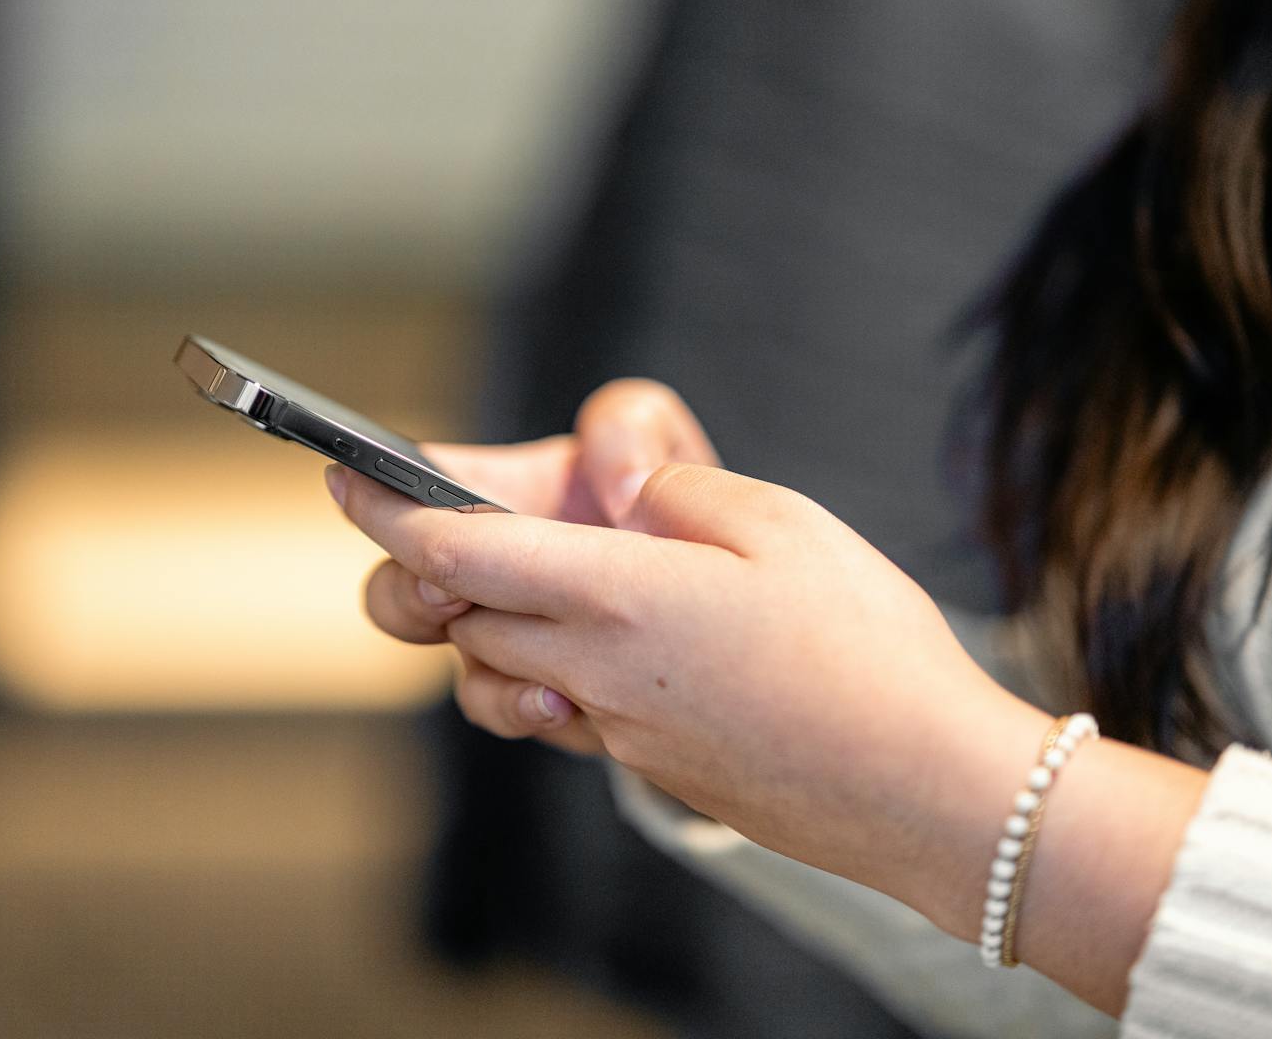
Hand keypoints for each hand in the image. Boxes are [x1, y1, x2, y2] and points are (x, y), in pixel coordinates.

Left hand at [329, 454, 1028, 934]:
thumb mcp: (781, 522)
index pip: (458, 550)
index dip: (387, 510)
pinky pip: (563, 718)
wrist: (927, 792)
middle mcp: (597, 672)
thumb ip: (678, 491)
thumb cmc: (867, 650)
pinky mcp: (652, 770)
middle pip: (462, 618)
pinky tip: (613, 654)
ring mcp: (619, 733)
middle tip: (447, 529)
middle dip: (429, 572)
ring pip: (500, 679)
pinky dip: (553, 677)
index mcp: (619, 597)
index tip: (344, 479)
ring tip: (544, 587)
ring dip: (491, 631)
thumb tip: (623, 492)